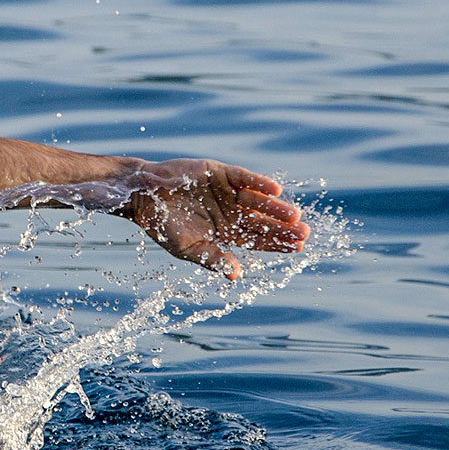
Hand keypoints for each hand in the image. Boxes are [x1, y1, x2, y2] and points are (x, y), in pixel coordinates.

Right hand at [129, 159, 308, 278]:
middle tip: (305, 234)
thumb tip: (235, 276)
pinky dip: (259, 183)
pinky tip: (275, 190)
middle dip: (283, 228)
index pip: (258, 239)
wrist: (143, 197)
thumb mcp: (189, 248)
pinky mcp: (221, 173)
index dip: (278, 244)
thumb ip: (213, 259)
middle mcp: (232, 212)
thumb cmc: (163, 226)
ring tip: (294, 216)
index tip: (298, 248)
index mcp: (226, 232)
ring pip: (258, 201)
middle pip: (263, 221)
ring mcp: (228, 191)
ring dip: (275, 208)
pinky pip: (245, 178)